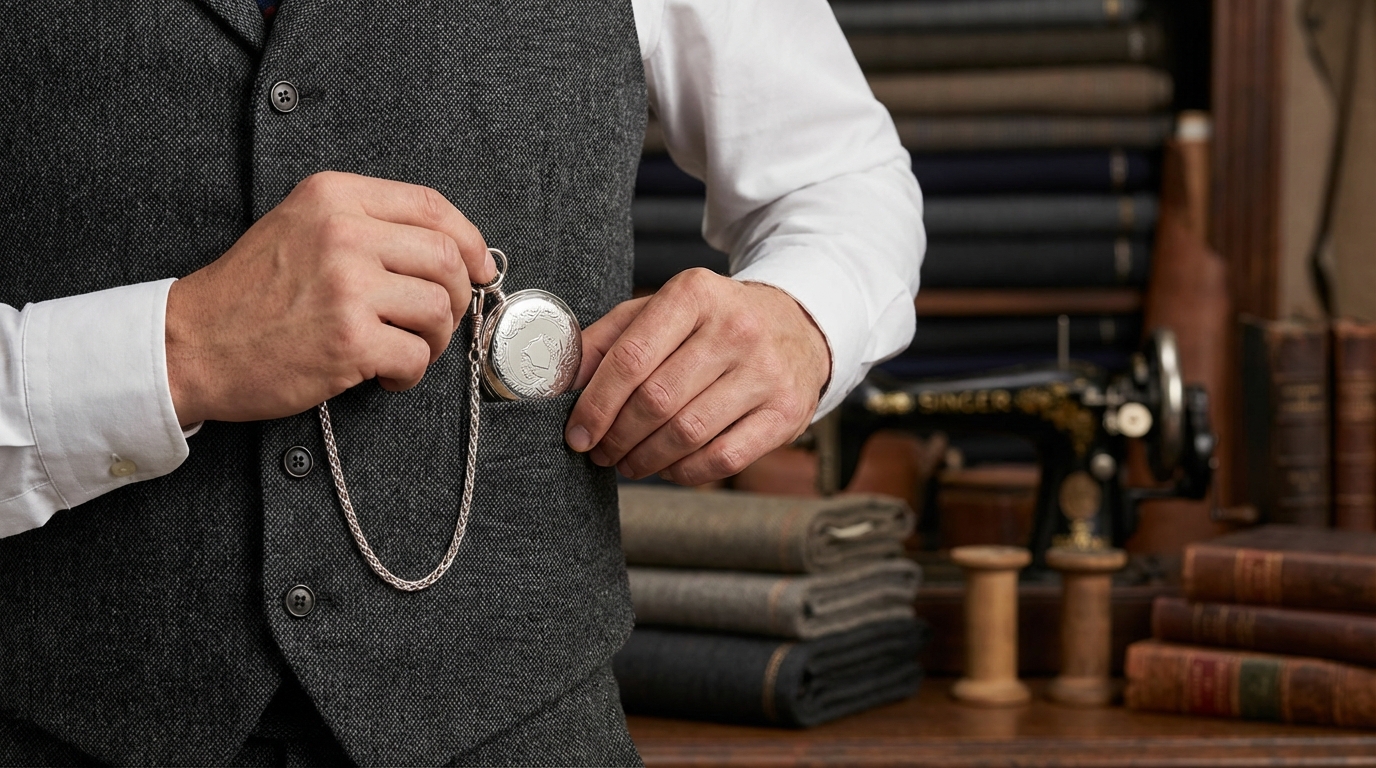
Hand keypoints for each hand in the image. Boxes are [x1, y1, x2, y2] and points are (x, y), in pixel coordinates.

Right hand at [165, 171, 494, 425]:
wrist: (190, 344)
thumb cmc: (252, 292)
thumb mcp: (303, 227)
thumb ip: (369, 225)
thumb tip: (457, 250)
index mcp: (334, 196)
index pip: (430, 205)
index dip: (469, 240)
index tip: (480, 267)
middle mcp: (343, 234)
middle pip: (446, 259)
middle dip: (456, 297)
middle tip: (435, 322)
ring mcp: (347, 288)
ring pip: (439, 310)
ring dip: (433, 341)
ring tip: (402, 350)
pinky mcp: (348, 342)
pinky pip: (415, 357)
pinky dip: (409, 374)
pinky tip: (382, 375)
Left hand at [564, 269, 830, 484]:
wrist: (796, 327)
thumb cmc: (711, 323)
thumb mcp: (659, 311)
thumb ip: (607, 340)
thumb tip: (559, 382)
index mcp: (695, 293)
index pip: (631, 358)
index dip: (596, 404)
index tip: (577, 434)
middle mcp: (736, 328)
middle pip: (656, 401)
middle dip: (617, 437)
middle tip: (600, 452)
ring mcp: (766, 372)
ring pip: (688, 433)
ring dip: (646, 459)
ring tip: (628, 463)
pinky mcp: (786, 412)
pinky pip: (723, 458)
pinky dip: (685, 472)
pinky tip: (668, 467)